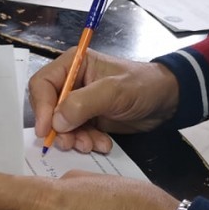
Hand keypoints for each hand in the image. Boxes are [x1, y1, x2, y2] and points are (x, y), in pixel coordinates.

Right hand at [29, 49, 178, 152]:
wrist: (168, 101)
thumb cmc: (143, 86)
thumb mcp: (114, 91)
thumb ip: (83, 104)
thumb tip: (56, 122)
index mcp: (73, 64)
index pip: (42, 84)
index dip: (41, 107)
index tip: (47, 130)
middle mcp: (71, 82)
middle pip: (48, 107)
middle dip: (59, 128)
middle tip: (71, 143)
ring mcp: (79, 102)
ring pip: (61, 125)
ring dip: (74, 138)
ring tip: (92, 145)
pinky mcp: (88, 119)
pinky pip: (76, 134)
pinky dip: (86, 142)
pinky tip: (102, 144)